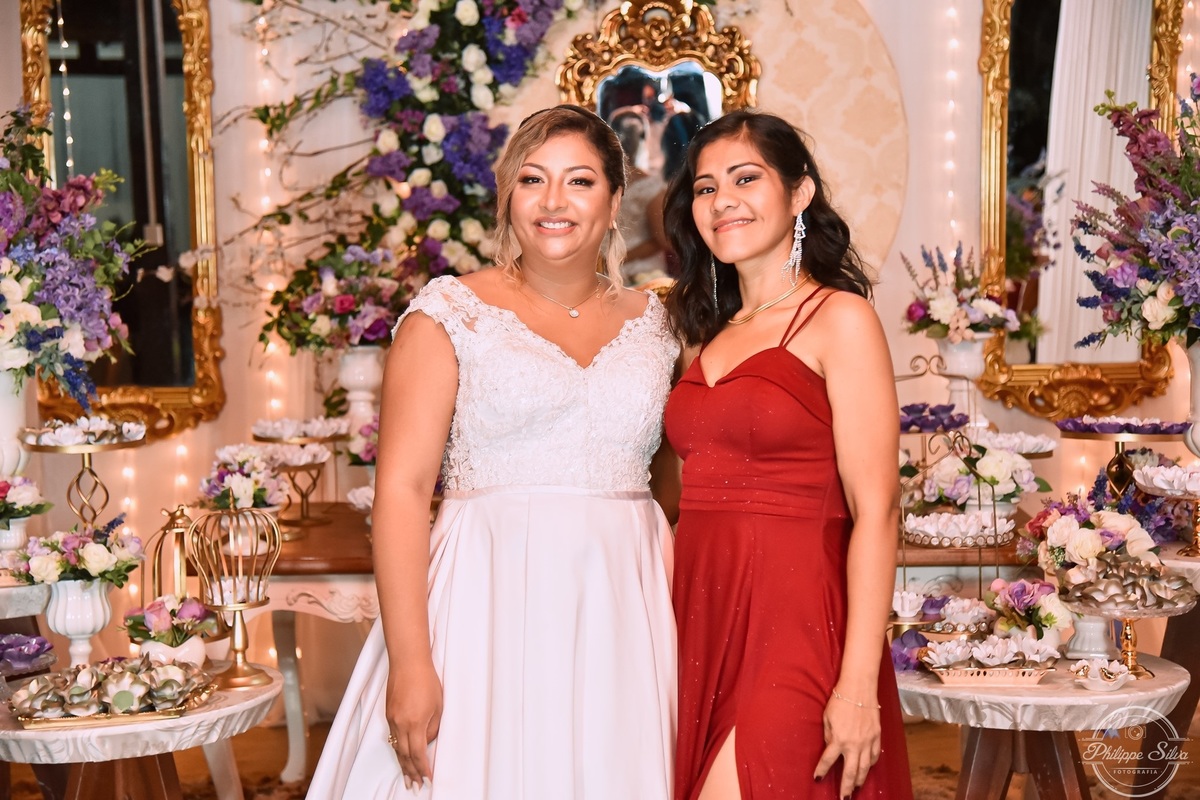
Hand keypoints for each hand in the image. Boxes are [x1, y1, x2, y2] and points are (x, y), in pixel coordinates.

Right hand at [386, 661, 442, 791]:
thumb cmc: (427, 681)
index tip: (428, 779)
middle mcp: (400, 724)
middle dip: (411, 772)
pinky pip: (393, 737)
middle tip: (415, 785)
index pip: (419, 754)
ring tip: (407, 777)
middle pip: (405, 755)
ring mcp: (392, 719)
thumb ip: (432, 727)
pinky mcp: (388, 713)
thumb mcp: (438, 706)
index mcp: (415, 723)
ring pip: (396, 747)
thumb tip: (427, 741)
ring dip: (402, 764)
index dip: (423, 768)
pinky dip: (398, 749)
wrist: (408, 662)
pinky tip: (401, 755)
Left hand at [813, 688, 881, 797]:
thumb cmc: (839, 700)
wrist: (859, 689)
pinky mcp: (877, 736)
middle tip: (844, 798)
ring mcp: (867, 741)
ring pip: (865, 767)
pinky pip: (874, 755)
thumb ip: (828, 734)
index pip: (828, 760)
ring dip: (860, 780)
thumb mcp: (827, 717)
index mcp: (839, 739)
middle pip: (851, 772)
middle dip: (847, 787)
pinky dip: (870, 764)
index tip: (817, 779)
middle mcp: (854, 744)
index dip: (822, 770)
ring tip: (857, 788)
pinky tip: (867, 768)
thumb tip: (830, 746)